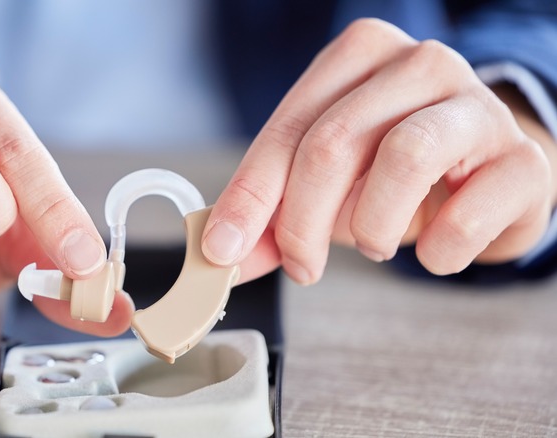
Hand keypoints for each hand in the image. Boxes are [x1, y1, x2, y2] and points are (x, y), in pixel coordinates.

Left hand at [203, 19, 556, 284]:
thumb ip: (274, 215)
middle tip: (301, 265)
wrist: (489, 178)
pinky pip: (468, 211)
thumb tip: (222, 255)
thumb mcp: (328, 184)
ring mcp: (477, 105)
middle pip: (335, 142)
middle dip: (302, 221)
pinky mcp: (522, 160)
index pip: (289, 127)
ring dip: (370, 226)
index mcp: (360, 55)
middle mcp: (420, 64)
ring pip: (402, 157)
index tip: (223, 248)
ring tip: (371, 247)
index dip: (251, 194)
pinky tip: (435, 251)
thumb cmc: (398, 174)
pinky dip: (438, 249)